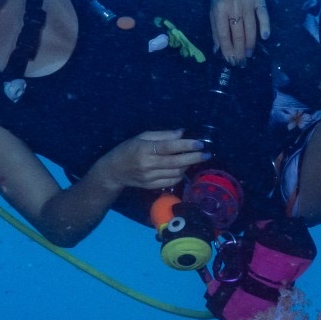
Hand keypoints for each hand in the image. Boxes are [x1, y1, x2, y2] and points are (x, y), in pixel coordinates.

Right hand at [93, 130, 209, 193]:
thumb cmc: (127, 149)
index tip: (199, 143)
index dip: (185, 145)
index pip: (168, 147)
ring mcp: (150, 178)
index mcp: (144, 149)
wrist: (114, 171)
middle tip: (207, 154)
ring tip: (195, 158)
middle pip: (175, 162)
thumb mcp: (141, 137)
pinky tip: (184, 168)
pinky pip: (171, 181)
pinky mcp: (151, 186)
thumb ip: (162, 135)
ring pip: (176, 173)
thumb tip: (181, 133)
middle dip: (193, 158)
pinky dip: (180, 175)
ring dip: (188, 166)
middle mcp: (148, 165)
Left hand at [211, 0, 270, 64]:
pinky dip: (265, 26)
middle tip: (241, 62)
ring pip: (250, 27)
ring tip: (249, 54)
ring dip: (250, 43)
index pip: (223, 34)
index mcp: (219, 9)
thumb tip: (218, 50)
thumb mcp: (213, 8)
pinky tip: (265, 37)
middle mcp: (233, 6)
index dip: (227, 50)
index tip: (230, 61)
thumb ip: (215, 28)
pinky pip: (263, 15)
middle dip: (239, 51)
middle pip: (238, 33)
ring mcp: (247, 2)